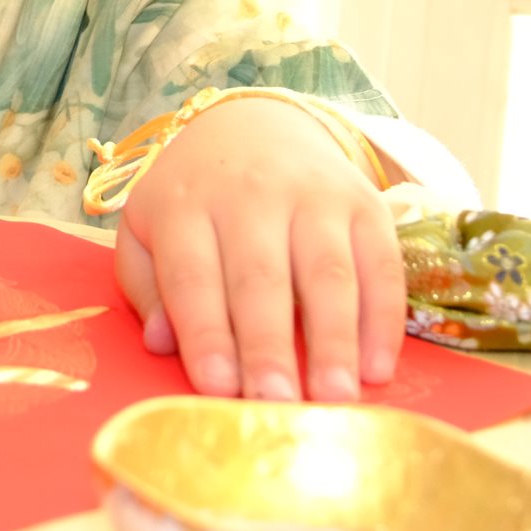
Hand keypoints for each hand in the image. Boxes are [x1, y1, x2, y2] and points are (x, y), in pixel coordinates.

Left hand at [115, 97, 403, 401]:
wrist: (255, 125)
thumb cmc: (194, 200)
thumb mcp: (147, 231)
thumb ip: (147, 288)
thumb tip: (161, 344)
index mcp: (184, 206)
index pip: (192, 276)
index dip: (206, 334)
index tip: (217, 388)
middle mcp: (250, 196)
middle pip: (261, 279)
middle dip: (269, 347)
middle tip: (276, 405)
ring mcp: (313, 197)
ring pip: (327, 273)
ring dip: (333, 341)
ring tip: (334, 399)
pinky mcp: (364, 203)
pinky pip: (381, 264)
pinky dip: (383, 319)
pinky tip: (377, 369)